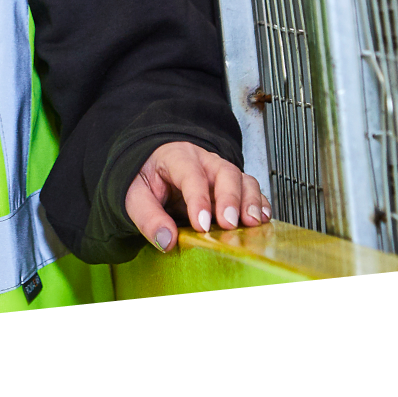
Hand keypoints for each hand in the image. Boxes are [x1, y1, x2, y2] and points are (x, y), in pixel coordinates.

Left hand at [124, 141, 270, 252]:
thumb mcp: (135, 195)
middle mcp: (203, 160)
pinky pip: (251, 190)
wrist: (152, 167)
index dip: (197, 199)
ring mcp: (220, 171)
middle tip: (229, 224)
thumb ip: (147, 217)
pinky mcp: (231, 185)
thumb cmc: (145, 179)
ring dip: (250, 201)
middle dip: (229, 198)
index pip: (190, 174)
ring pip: (242, 179)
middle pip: (224, 172)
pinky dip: (259, 204)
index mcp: (176, 156)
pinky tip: (262, 220)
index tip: (201, 225)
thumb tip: (166, 239)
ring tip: (251, 223)